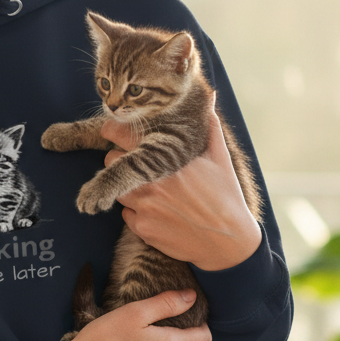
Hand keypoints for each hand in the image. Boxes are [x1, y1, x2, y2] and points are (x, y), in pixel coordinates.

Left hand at [99, 113, 260, 271]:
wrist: (229, 242)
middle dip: (121, 160)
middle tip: (140, 165)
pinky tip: (159, 212)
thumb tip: (211, 98)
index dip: (114, 132)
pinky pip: (126, 215)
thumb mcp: (220, 157)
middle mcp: (151, 181)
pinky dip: (137, 213)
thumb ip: (209, 126)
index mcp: (166, 158)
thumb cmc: (226, 196)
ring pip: (117, 188)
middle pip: (111, 160)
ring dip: (128, 187)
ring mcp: (144, 206)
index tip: (115, 132)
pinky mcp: (143, 229)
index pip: (121, 135)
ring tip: (153, 190)